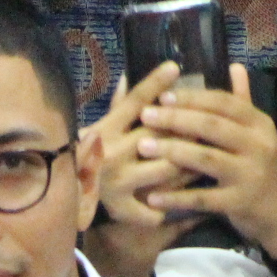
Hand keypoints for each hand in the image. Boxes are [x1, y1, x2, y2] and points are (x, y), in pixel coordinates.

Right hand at [83, 65, 191, 276]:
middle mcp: (111, 152)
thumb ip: (118, 105)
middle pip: (159, 134)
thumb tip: (129, 74)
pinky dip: (174, 203)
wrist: (67, 196)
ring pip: (168, 169)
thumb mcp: (101, 127)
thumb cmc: (90, 155)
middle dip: (186, 128)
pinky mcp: (122, 209)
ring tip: (208, 158)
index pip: (135, 101)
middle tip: (210, 123)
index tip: (174, 67)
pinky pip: (158, 206)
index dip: (155, 83)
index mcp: (106, 129)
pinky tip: (188, 199)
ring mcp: (118, 182)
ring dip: (190, 163)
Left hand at [137, 63, 276, 256]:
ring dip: (172, 151)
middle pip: (212, 126)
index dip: (193, 97)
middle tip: (146, 115)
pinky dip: (177, 197)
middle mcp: (258, 146)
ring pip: (206, 158)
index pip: (224, 103)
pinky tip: (153, 196)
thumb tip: (234, 65)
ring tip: (143, 146)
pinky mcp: (240, 203)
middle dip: (176, 119)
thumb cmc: (264, 167)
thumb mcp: (259, 133)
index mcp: (260, 124)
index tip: (162, 95)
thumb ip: (243, 101)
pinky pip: (203, 198)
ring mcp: (250, 175)